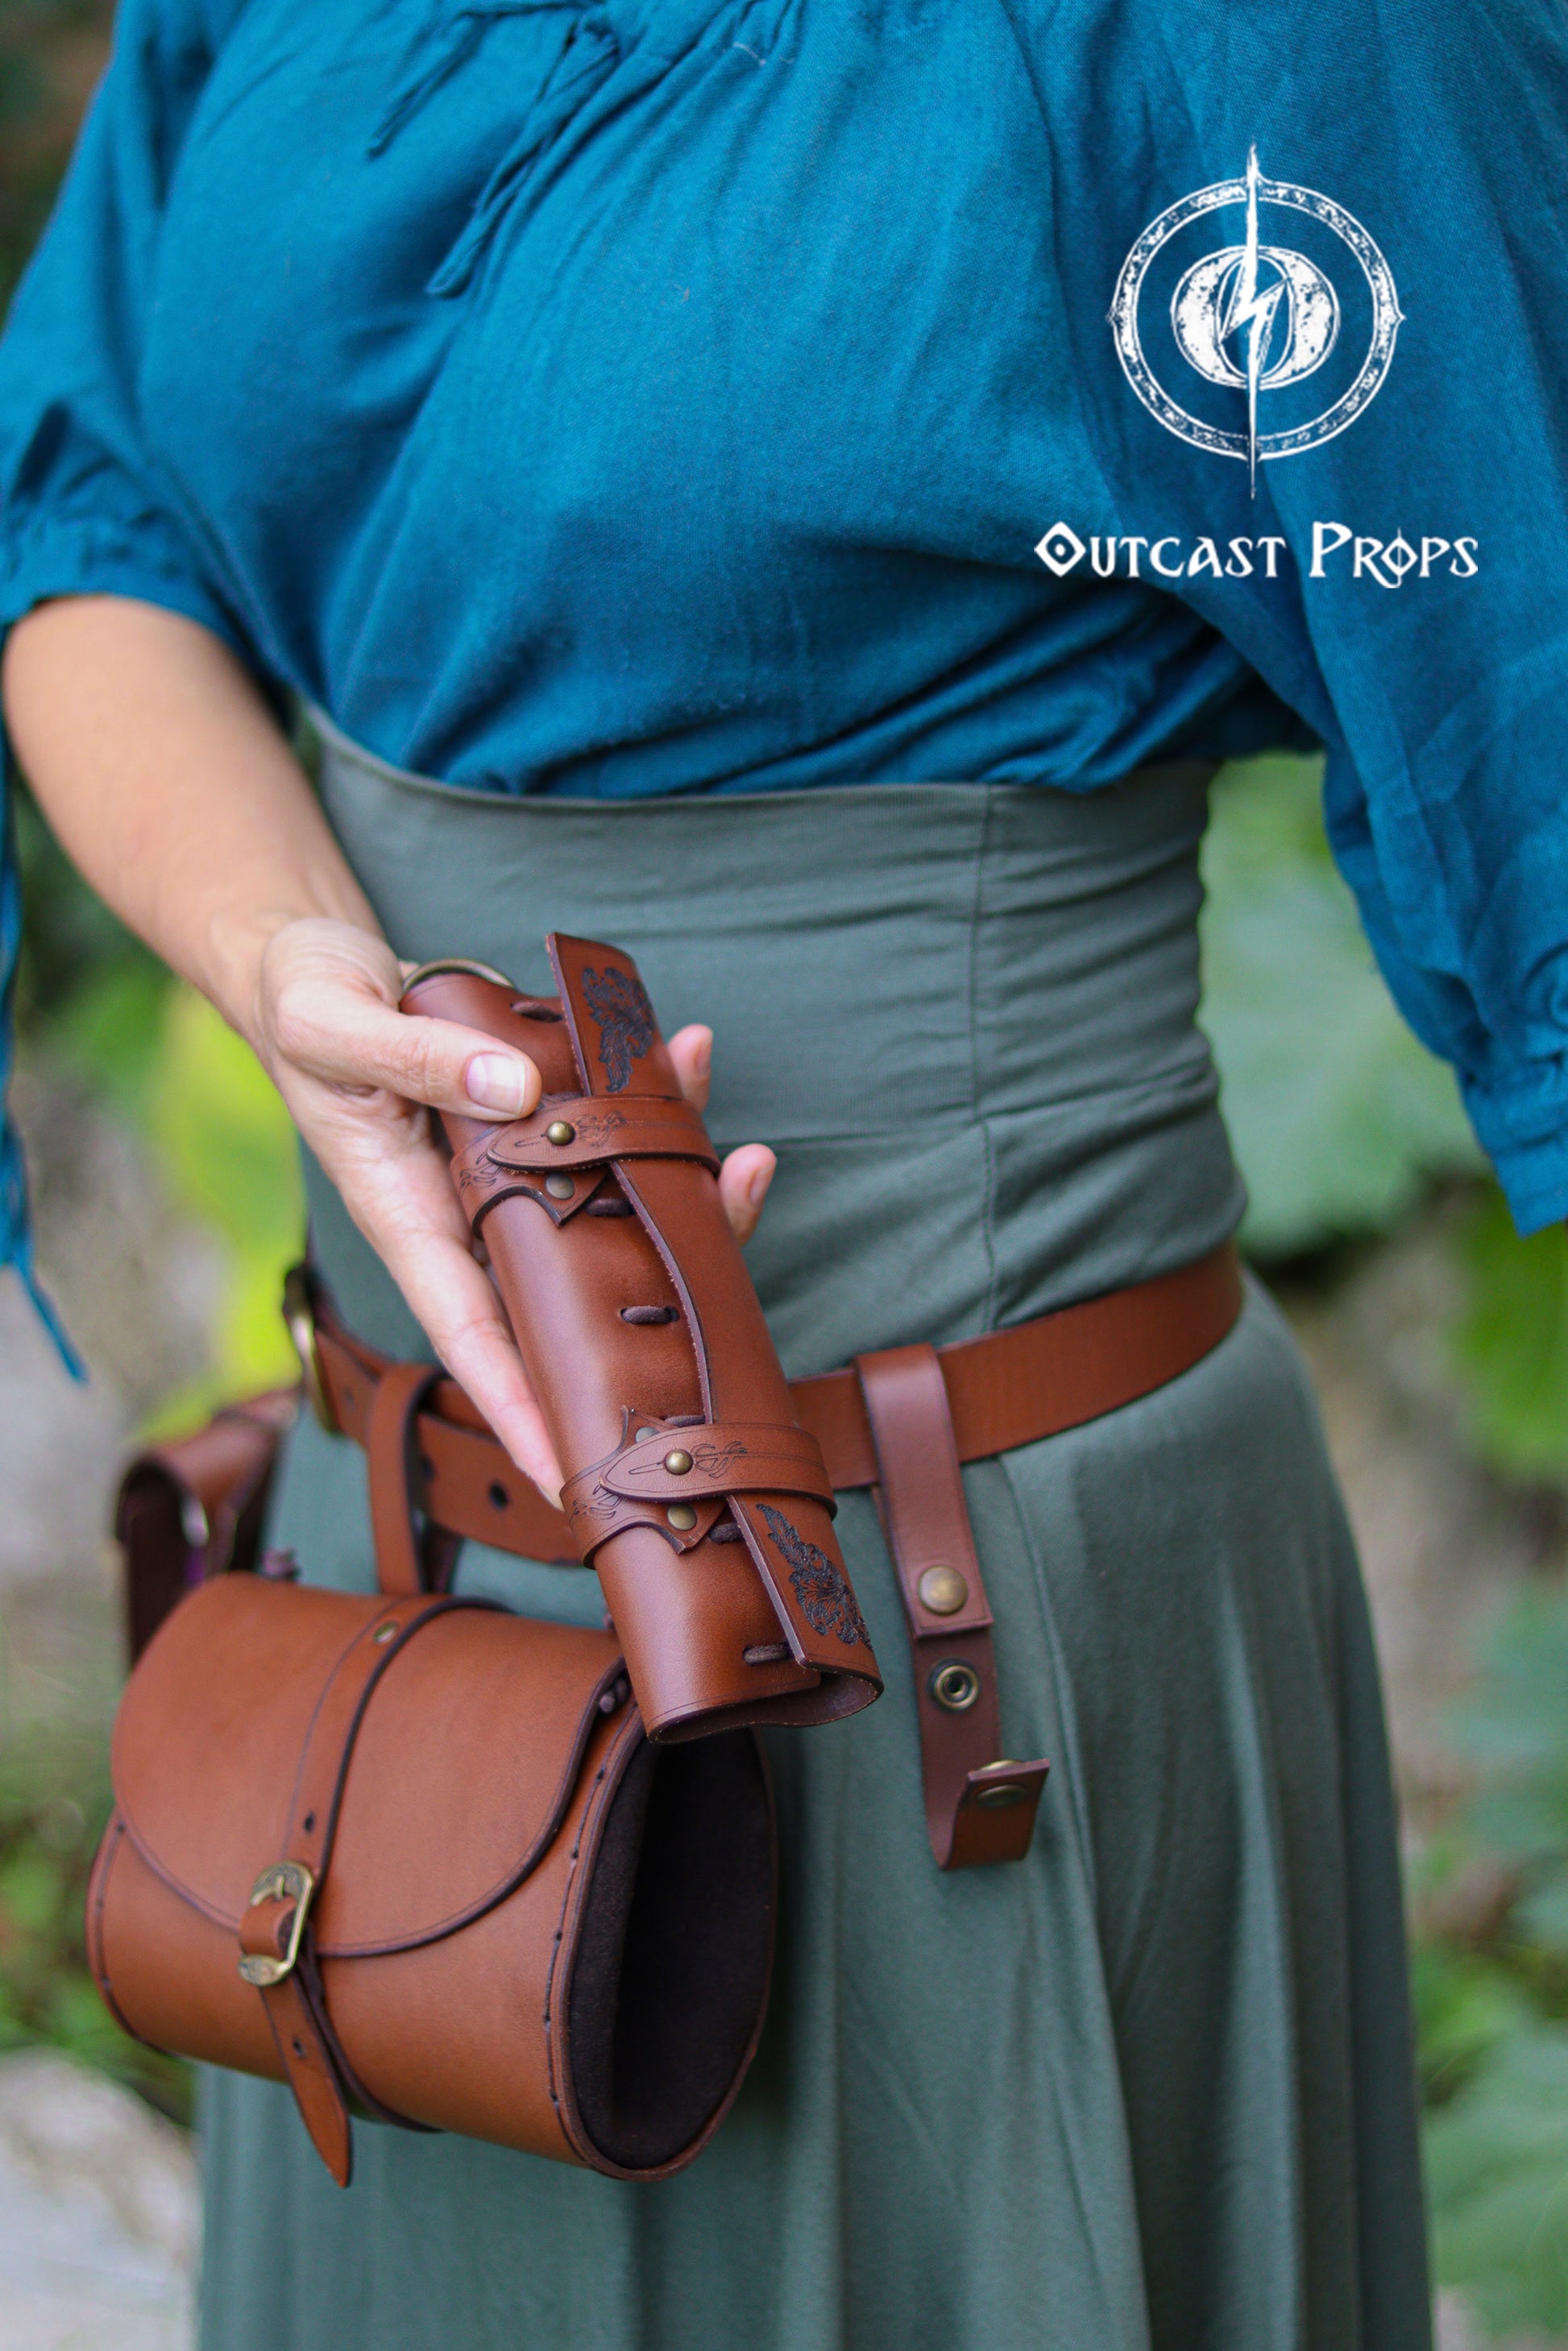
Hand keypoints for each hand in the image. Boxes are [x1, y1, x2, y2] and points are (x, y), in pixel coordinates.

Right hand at [250, 918, 775, 1502]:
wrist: (305, 958)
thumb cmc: (299, 1004)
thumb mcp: (336, 1026)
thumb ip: (418, 1062)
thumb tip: (518, 1095)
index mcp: (408, 1215)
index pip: (471, 1336)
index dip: (522, 1410)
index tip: (574, 1480)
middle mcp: (468, 1205)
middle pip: (566, 1282)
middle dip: (647, 1304)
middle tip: (726, 1321)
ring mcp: (506, 1163)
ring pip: (604, 1199)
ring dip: (678, 1183)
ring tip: (745, 1163)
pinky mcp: (532, 1110)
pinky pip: (605, 1119)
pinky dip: (652, 1096)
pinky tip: (685, 1056)